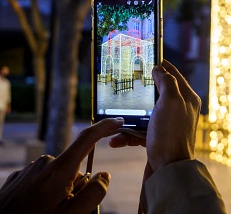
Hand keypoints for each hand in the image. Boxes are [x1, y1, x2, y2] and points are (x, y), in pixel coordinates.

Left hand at [0, 118, 123, 213]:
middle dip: (77, 185)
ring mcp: (29, 170)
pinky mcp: (17, 179)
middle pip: (74, 167)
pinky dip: (45, 193)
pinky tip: (35, 209)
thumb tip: (104, 175)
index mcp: (59, 170)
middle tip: (66, 209)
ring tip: (47, 211)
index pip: (87, 139)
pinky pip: (41, 181)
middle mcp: (44, 163)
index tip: (118, 121)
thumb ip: (94, 193)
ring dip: (60, 191)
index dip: (105, 127)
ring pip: (58, 176)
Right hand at [109, 59, 200, 177]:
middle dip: (140, 92)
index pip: (174, 75)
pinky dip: (126, 134)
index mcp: (187, 98)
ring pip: (145, 113)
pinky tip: (115, 139)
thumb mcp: (170, 102)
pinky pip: (139, 132)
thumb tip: (159, 69)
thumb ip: (166, 82)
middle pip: (157, 93)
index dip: (162, 65)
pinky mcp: (157, 139)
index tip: (149, 57)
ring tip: (114, 118)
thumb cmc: (171, 135)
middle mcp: (179, 110)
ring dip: (128, 117)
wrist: (168, 170)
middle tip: (127, 84)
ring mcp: (167, 125)